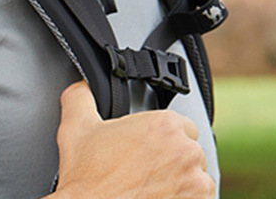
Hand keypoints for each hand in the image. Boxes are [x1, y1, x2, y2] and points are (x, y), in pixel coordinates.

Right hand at [53, 81, 215, 198]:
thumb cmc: (88, 184)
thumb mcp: (76, 128)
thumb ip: (82, 97)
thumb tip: (82, 87)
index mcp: (164, 126)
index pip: (182, 125)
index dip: (164, 138)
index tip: (150, 150)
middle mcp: (184, 153)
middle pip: (192, 152)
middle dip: (174, 161)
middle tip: (149, 172)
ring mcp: (194, 186)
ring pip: (199, 180)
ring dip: (184, 185)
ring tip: (156, 190)